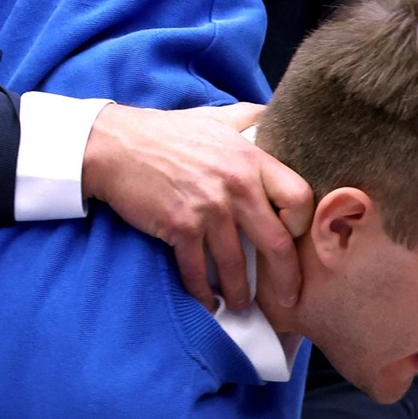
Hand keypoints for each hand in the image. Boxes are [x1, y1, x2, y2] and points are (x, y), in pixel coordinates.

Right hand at [82, 103, 312, 312]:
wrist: (116, 145)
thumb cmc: (166, 132)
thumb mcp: (215, 117)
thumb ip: (247, 117)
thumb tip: (271, 114)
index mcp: (249, 159)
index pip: (299, 198)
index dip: (301, 223)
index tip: (294, 238)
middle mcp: (235, 186)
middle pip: (277, 243)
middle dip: (286, 279)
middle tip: (288, 298)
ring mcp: (207, 209)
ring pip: (236, 266)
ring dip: (240, 293)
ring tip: (241, 304)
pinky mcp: (179, 227)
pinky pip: (197, 270)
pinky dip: (202, 292)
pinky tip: (206, 301)